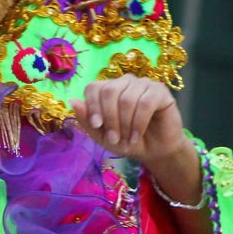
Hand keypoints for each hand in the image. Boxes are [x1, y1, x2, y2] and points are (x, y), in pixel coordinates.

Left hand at [70, 76, 187, 166]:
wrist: (152, 151)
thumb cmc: (125, 141)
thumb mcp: (101, 135)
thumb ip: (86, 119)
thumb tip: (72, 101)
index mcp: (108, 89)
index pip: (93, 87)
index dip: (92, 106)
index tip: (97, 125)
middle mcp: (125, 82)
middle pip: (109, 91)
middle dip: (110, 118)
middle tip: (114, 139)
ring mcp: (143, 84)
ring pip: (127, 99)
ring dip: (125, 124)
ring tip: (127, 140)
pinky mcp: (160, 91)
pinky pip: (146, 103)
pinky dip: (139, 123)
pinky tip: (137, 135)